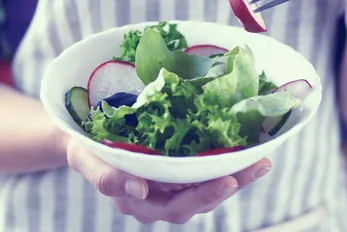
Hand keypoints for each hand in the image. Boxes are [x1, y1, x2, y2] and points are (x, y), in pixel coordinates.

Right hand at [66, 140, 270, 223]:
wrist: (85, 140)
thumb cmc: (84, 149)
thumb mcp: (87, 159)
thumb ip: (105, 177)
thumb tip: (138, 188)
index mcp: (140, 201)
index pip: (177, 205)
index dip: (203, 196)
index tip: (226, 181)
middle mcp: (159, 198)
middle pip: (199, 198)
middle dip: (230, 184)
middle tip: (256, 167)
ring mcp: (168, 185)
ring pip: (205, 186)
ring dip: (234, 175)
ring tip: (261, 160)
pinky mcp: (173, 168)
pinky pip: (200, 170)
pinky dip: (222, 162)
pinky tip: (242, 148)